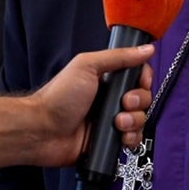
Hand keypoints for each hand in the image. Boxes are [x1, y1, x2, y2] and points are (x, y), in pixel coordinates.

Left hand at [29, 45, 154, 167]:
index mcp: (105, 80)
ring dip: (134, 121)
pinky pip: (133, 140)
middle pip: (143, 99)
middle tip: (124, 103)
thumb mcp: (87, 66)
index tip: (139, 83)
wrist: (43, 130)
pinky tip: (119, 136)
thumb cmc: (58, 97)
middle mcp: (109, 99)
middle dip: (138, 101)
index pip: (137, 77)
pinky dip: (131, 138)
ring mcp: (110, 121)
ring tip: (117, 122)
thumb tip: (145, 49)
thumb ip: (118, 57)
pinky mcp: (109, 140)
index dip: (143, 81)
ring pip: (140, 120)